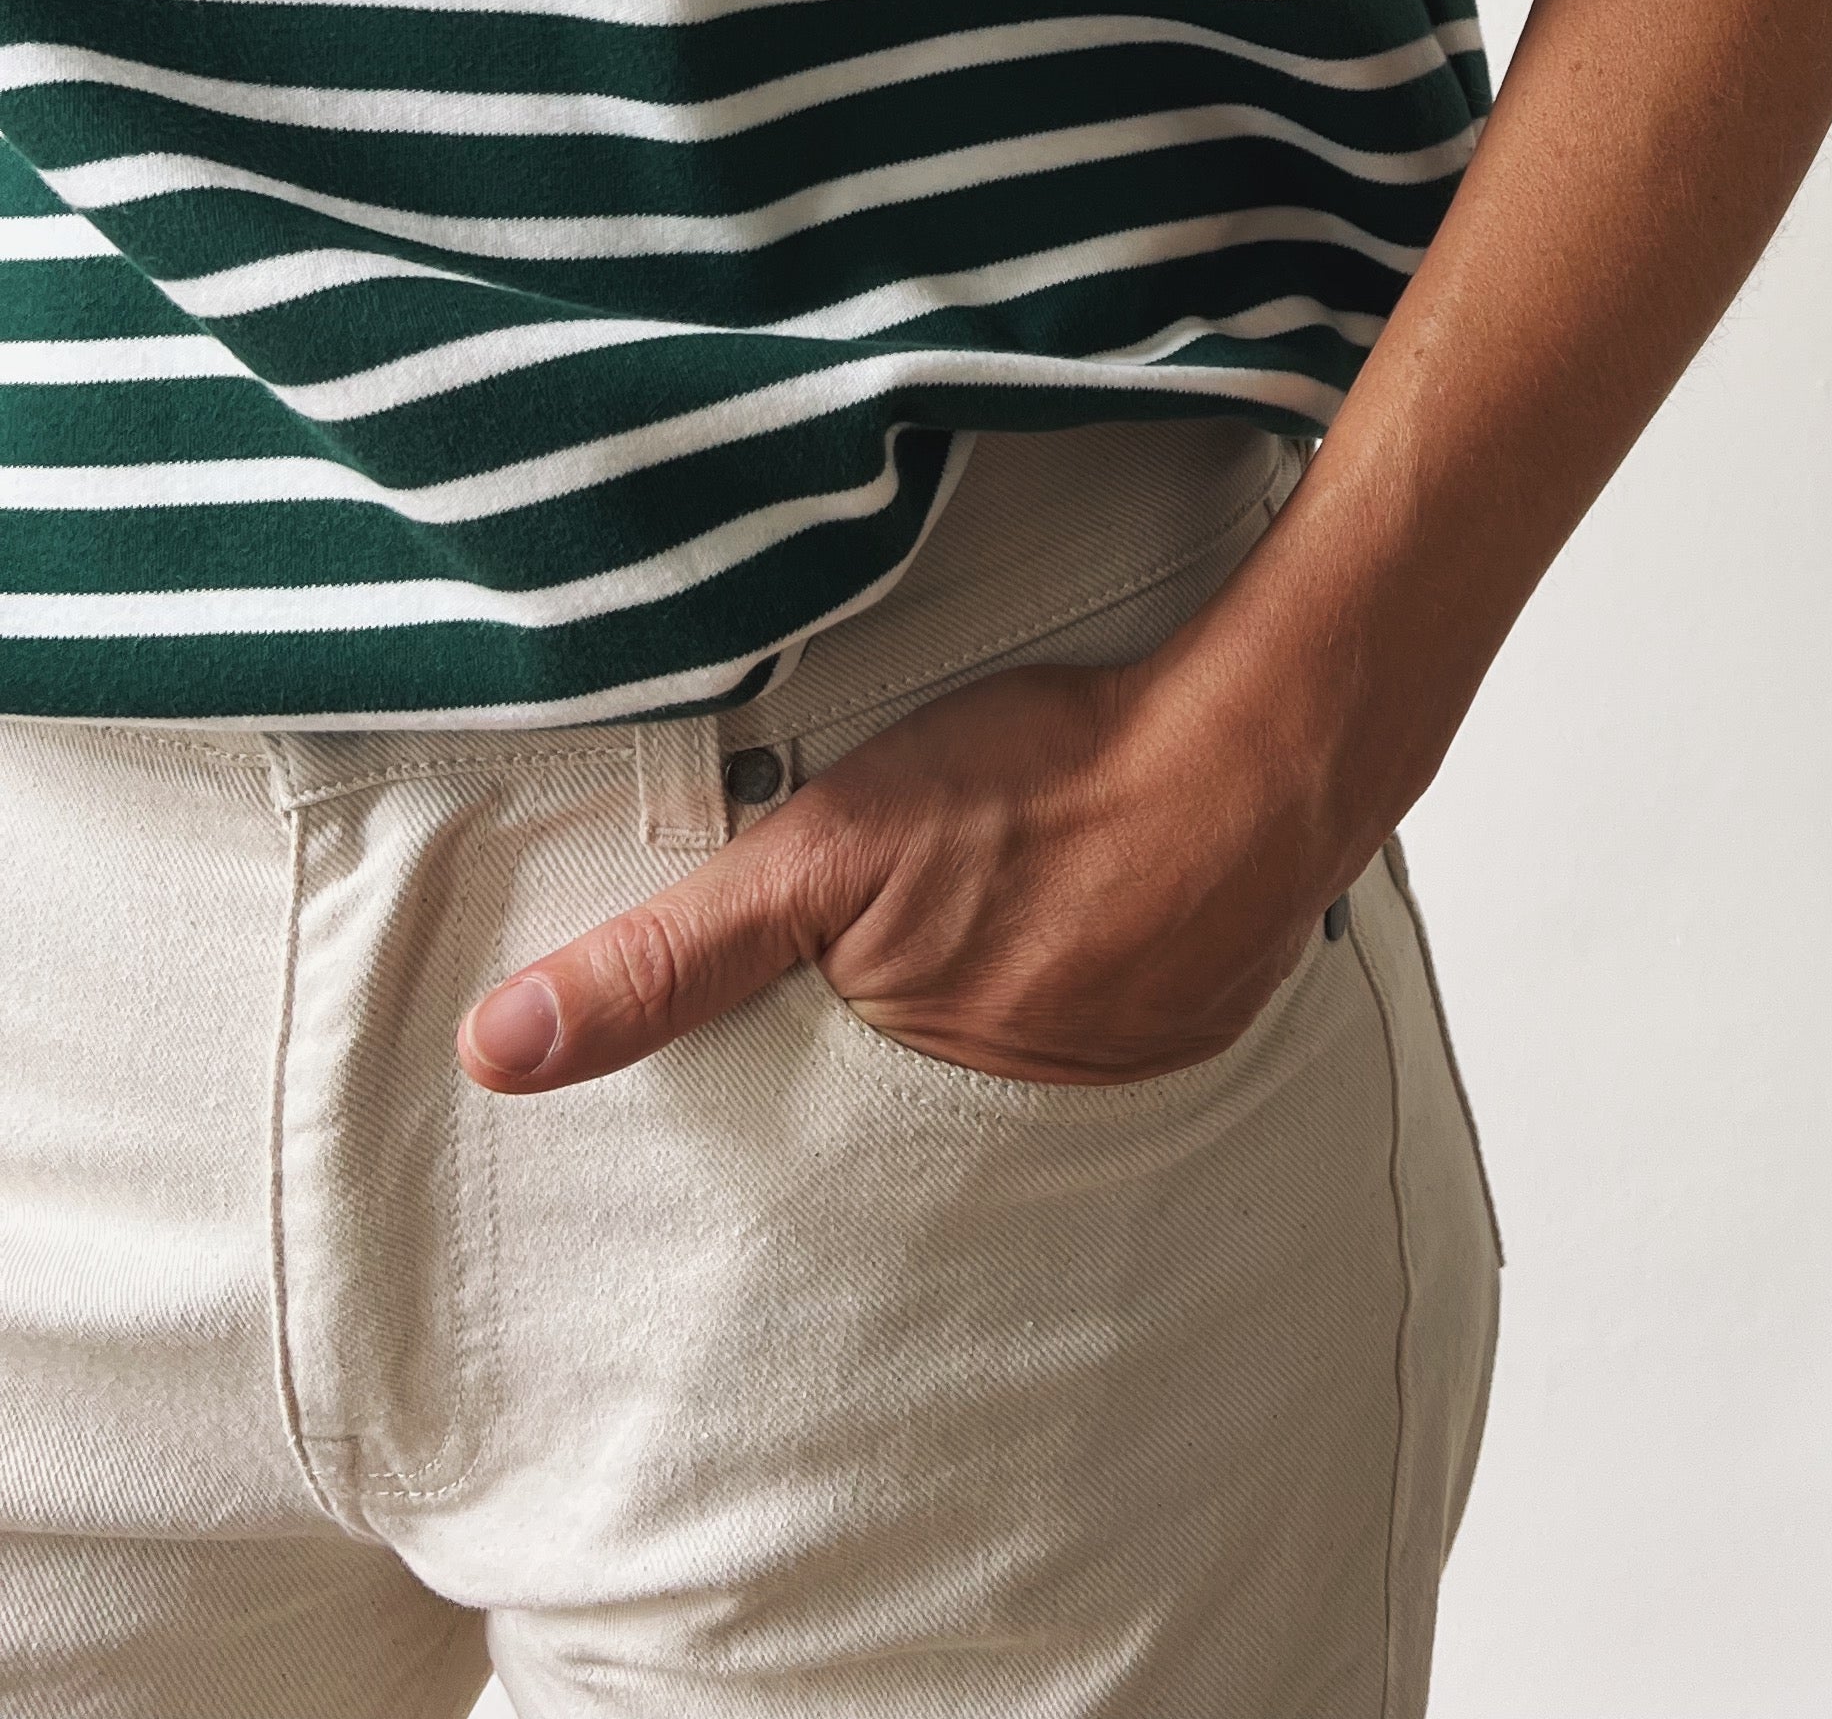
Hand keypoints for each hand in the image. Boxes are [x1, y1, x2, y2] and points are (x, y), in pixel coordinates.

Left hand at [456, 649, 1328, 1097]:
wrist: (1267, 737)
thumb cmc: (1047, 782)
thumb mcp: (824, 854)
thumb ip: (670, 958)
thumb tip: (498, 1052)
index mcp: (917, 1101)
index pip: (803, 1159)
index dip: (762, 1127)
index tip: (723, 1117)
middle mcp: (1021, 1122)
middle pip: (907, 1128)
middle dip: (870, 1092)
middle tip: (859, 1013)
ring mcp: (1121, 1073)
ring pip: (1008, 1080)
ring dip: (978, 1037)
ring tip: (962, 964)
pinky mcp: (1191, 1016)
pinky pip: (1103, 1035)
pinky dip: (1070, 994)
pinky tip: (1063, 928)